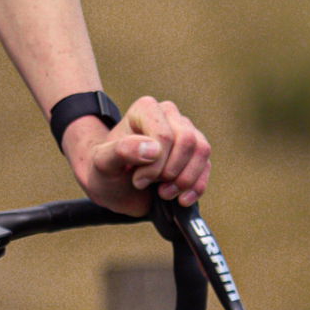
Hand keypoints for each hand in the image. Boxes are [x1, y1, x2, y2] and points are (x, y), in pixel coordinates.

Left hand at [65, 97, 210, 215]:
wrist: (114, 187)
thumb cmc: (107, 171)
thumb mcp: (103, 163)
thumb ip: (121, 151)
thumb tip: (153, 149)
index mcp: (146, 110)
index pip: (164, 135)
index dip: (155, 164)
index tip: (138, 180)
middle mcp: (169, 115)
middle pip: (187, 141)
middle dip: (171, 171)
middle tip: (152, 186)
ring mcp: (186, 132)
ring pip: (202, 151)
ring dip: (185, 180)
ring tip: (164, 193)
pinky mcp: (195, 153)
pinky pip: (206, 167)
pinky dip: (196, 187)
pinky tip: (181, 200)